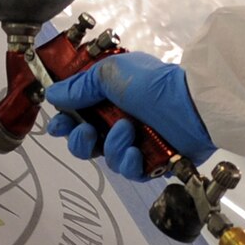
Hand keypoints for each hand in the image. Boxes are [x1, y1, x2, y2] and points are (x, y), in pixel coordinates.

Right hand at [43, 50, 215, 180]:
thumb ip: (80, 86)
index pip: (76, 116)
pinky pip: (128, 171)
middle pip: (85, 142)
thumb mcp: (110, 74)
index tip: (60, 125)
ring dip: (111, 145)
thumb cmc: (151, 83)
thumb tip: (53, 94)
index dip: (64, 124)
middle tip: (88, 130)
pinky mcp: (150, 162)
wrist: (191, 105)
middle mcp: (119, 120)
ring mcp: (135, 142)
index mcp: (108, 98)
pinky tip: (137, 151)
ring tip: (127, 130)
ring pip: (105, 157)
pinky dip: (128, 162)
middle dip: (80, 139)